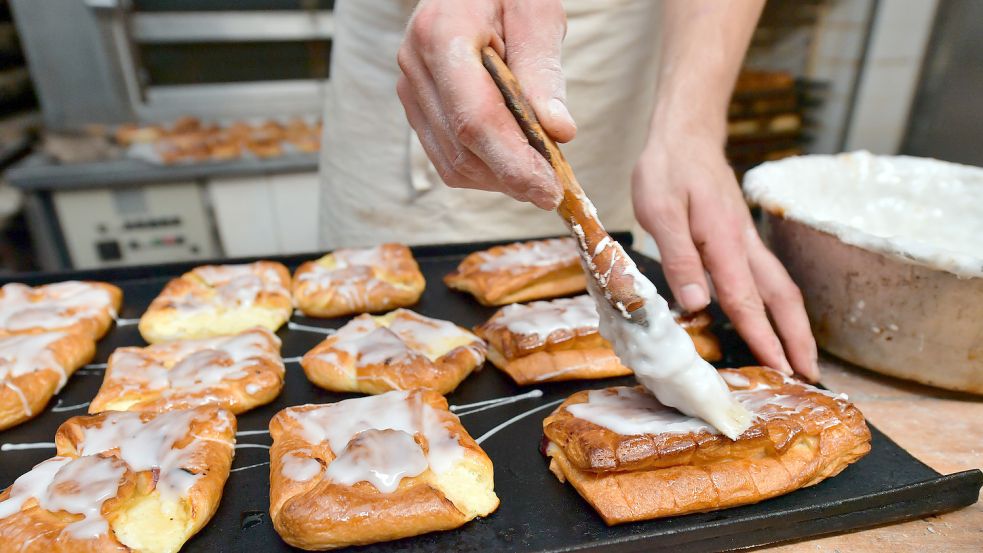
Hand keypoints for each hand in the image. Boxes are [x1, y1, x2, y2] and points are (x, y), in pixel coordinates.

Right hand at [396, 0, 574, 208]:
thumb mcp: (537, 12)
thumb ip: (544, 71)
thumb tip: (558, 133)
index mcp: (443, 36)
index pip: (476, 120)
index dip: (514, 164)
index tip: (551, 192)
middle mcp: (416, 65)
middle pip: (464, 149)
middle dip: (513, 176)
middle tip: (558, 185)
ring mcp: (410, 87)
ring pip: (454, 163)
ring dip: (499, 177)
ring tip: (539, 167)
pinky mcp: (415, 104)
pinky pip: (447, 156)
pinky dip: (484, 168)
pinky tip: (514, 157)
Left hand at [632, 133, 819, 380]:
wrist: (685, 134)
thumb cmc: (666, 170)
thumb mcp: (659, 212)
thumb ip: (679, 259)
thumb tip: (696, 306)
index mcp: (723, 241)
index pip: (746, 300)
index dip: (763, 337)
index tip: (781, 368)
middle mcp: (743, 243)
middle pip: (781, 297)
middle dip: (797, 338)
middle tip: (810, 375)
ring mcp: (746, 239)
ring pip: (780, 286)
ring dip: (793, 323)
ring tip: (801, 356)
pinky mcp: (741, 235)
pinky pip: (767, 275)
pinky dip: (778, 303)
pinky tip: (774, 318)